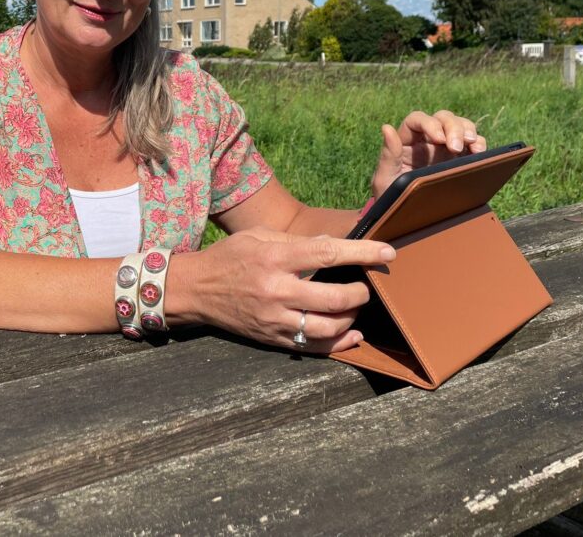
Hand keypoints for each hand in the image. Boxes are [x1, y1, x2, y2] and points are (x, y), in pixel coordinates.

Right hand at [191, 228, 395, 352]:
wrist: (195, 290)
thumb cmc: (228, 257)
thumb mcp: (257, 236)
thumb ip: (296, 240)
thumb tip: (333, 244)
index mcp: (273, 259)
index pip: (327, 254)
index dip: (362, 252)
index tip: (387, 252)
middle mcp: (276, 291)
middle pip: (334, 298)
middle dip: (361, 292)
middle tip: (368, 286)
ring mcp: (274, 319)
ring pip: (328, 327)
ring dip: (352, 318)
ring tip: (356, 307)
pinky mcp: (272, 338)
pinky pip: (313, 346)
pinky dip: (339, 343)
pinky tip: (352, 334)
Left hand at [370, 110, 485, 198]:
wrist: (406, 218)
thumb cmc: (390, 197)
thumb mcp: (384, 179)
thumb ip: (388, 155)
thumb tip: (387, 128)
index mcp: (406, 141)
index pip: (416, 120)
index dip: (429, 123)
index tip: (439, 139)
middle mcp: (426, 140)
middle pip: (442, 118)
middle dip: (453, 127)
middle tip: (456, 147)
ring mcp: (444, 148)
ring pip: (459, 125)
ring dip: (468, 130)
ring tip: (472, 145)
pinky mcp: (460, 159)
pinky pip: (473, 143)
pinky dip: (479, 143)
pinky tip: (480, 153)